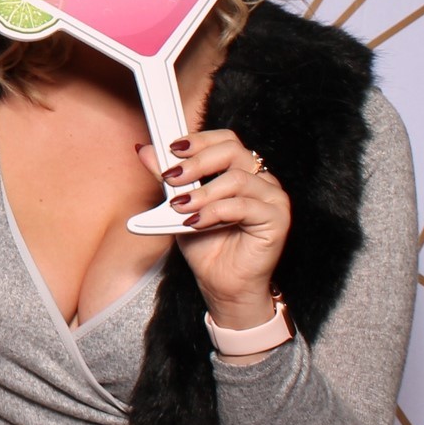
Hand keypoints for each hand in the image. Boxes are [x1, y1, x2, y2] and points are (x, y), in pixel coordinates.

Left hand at [141, 129, 291, 326]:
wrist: (222, 284)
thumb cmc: (206, 244)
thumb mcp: (178, 206)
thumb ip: (166, 178)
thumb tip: (145, 151)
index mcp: (240, 170)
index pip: (225, 140)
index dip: (199, 140)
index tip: (171, 148)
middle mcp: (260, 179)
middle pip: (233, 151)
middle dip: (197, 162)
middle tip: (172, 177)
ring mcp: (272, 198)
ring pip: (237, 179)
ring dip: (202, 192)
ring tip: (181, 207)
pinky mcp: (278, 219)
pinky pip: (244, 206)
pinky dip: (214, 212)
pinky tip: (195, 222)